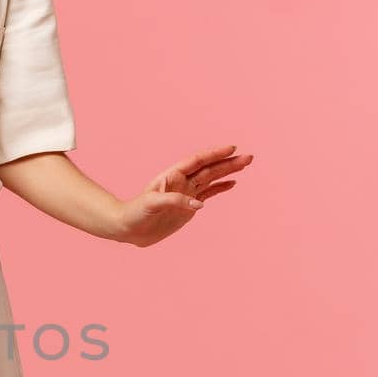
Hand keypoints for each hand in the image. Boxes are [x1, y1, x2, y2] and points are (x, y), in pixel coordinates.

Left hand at [116, 143, 253, 246]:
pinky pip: (208, 193)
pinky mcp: (188, 206)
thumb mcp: (152, 204)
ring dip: (228, 171)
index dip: (214, 154)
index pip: (197, 161)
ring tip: (245, 163)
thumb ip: (174, 201)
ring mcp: (186, 193)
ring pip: (212, 178)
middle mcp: (181, 182)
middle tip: (249, 157)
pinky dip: (220, 187)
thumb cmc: (135, 213)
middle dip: (228, 162)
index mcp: (172, 176)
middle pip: (209, 168)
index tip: (231, 148)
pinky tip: (232, 183)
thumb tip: (199, 204)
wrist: (128, 228)